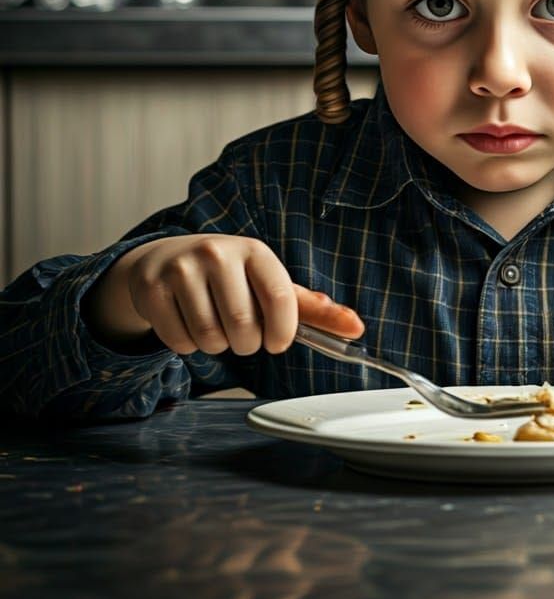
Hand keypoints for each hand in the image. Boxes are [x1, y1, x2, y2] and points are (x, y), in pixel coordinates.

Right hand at [88, 234, 363, 353]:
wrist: (167, 259)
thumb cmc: (231, 277)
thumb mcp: (269, 284)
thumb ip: (312, 309)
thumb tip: (357, 327)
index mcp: (255, 251)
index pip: (280, 298)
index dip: (282, 332)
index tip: (277, 342)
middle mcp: (218, 253)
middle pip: (243, 326)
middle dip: (246, 343)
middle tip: (241, 333)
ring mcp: (182, 268)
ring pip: (210, 338)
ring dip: (216, 346)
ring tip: (214, 325)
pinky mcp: (152, 288)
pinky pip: (178, 342)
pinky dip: (188, 346)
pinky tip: (188, 323)